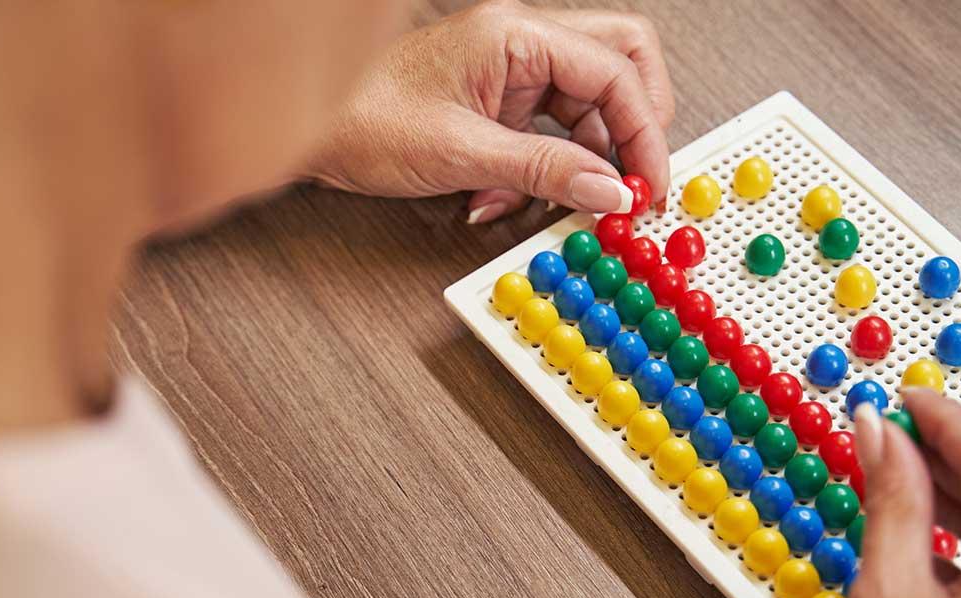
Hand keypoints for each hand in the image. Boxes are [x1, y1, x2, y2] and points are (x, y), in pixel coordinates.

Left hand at [301, 0, 673, 222]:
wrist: (312, 131)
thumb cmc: (365, 120)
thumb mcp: (464, 155)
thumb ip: (545, 172)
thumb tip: (610, 189)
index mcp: (516, 32)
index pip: (615, 69)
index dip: (644, 132)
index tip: (647, 185)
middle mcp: (521, 42)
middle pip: (620, 65)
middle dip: (634, 127)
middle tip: (633, 180)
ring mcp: (513, 71)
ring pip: (590, 105)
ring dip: (585, 160)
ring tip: (566, 202)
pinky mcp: (501, 103)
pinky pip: (551, 133)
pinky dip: (546, 172)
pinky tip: (511, 200)